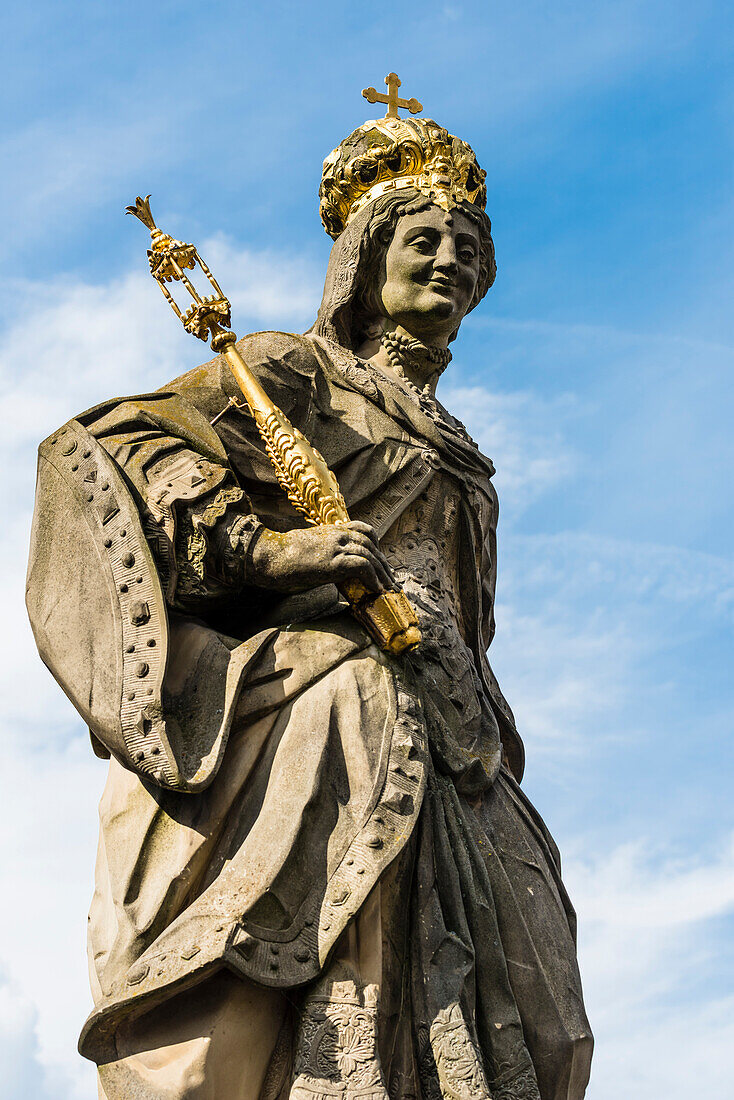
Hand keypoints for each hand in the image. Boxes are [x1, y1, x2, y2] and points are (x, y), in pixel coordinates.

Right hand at [249, 522, 395, 594]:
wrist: (269, 556)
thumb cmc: (282, 556)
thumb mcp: (308, 547)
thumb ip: (324, 552)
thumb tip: (332, 567)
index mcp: (332, 530)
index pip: (364, 530)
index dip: (376, 545)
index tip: (382, 562)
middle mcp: (338, 535)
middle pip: (372, 544)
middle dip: (384, 564)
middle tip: (392, 580)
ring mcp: (336, 547)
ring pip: (371, 556)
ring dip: (383, 575)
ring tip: (389, 589)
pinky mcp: (333, 562)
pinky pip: (363, 566)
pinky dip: (373, 579)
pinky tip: (376, 590)